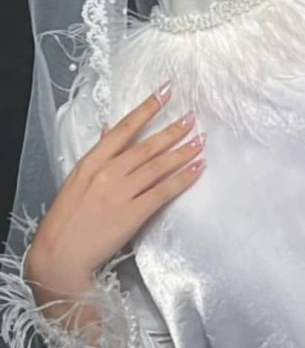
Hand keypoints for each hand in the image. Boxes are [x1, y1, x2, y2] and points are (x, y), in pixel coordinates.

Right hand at [25, 82, 205, 296]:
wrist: (60, 255)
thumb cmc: (67, 218)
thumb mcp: (77, 178)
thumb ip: (98, 153)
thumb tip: (110, 128)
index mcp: (92, 162)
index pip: (125, 128)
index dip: (147, 108)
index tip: (164, 92)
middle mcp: (108, 173)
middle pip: (147, 146)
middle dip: (173, 130)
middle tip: (192, 117)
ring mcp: (121, 193)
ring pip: (159, 166)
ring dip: (183, 151)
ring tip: (200, 140)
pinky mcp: (133, 214)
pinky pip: (164, 191)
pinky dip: (183, 178)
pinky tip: (197, 168)